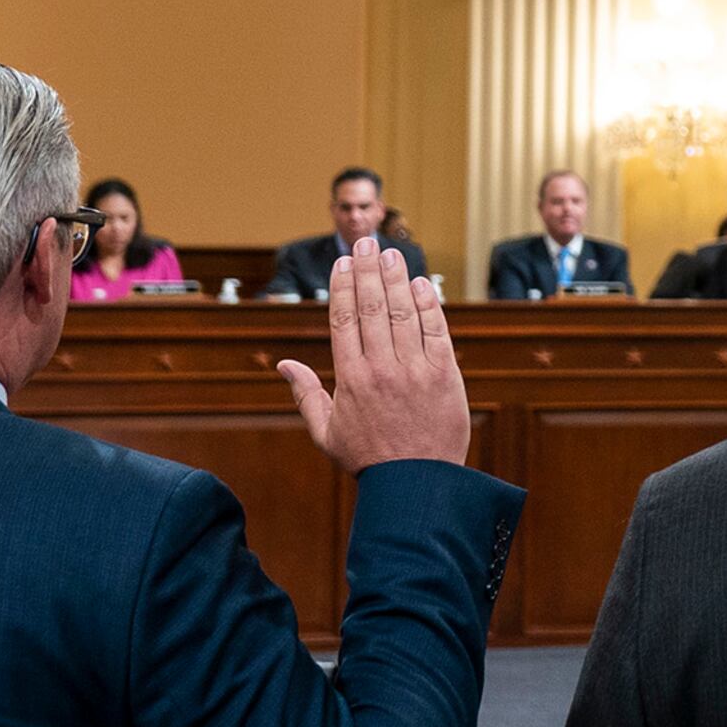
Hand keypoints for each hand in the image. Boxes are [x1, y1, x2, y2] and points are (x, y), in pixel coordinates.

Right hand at [277, 247, 472, 471]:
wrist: (417, 485)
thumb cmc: (370, 460)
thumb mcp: (326, 433)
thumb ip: (305, 395)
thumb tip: (281, 364)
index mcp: (350, 380)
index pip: (344, 320)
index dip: (343, 286)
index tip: (343, 262)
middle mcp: (382, 369)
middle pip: (372, 307)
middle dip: (367, 270)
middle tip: (365, 242)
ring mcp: (415, 370)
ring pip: (403, 313)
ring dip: (396, 279)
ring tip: (390, 254)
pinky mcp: (446, 375)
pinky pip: (436, 331)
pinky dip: (428, 305)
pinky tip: (421, 284)